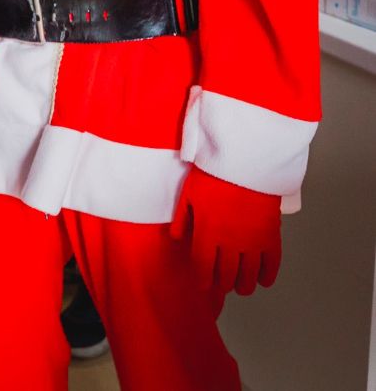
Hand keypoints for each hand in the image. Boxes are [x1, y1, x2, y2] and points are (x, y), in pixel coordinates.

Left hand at [170, 165, 281, 295]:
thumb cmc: (213, 175)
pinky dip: (268, 275)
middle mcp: (229, 243)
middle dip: (223, 284)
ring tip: (242, 288)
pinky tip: (264, 280)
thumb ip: (182, 219)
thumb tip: (177, 238)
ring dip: (245, 285)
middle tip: (223, 287)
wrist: (245, 162)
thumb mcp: (188, 194)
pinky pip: (272, 264)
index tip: (203, 286)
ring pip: (248, 274)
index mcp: (207, 233)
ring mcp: (252, 242)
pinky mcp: (270, 236)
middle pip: (226, 274)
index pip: (203, 267)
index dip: (203, 280)